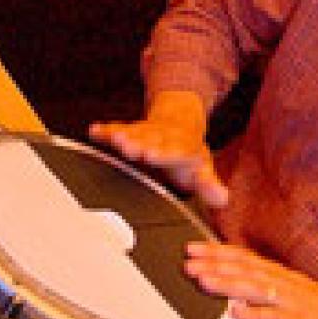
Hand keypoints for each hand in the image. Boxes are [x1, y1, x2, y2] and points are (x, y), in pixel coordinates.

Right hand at [88, 90, 228, 207]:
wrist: (180, 121)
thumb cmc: (189, 156)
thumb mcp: (203, 170)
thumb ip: (209, 187)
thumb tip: (222, 198)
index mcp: (183, 149)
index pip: (174, 151)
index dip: (164, 153)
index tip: (153, 155)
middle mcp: (164, 138)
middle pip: (151, 140)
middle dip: (141, 144)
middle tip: (130, 148)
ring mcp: (147, 132)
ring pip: (135, 132)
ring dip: (124, 136)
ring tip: (114, 139)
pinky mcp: (131, 130)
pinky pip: (118, 129)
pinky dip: (106, 131)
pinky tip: (94, 131)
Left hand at [183, 242, 317, 318]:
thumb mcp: (287, 289)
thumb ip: (262, 284)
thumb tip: (233, 279)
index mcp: (276, 274)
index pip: (241, 257)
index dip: (215, 252)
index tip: (192, 247)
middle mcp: (279, 283)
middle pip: (242, 269)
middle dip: (213, 265)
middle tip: (187, 261)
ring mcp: (286, 301)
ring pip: (253, 289)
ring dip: (226, 284)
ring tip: (203, 281)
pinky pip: (272, 318)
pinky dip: (253, 315)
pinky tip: (236, 313)